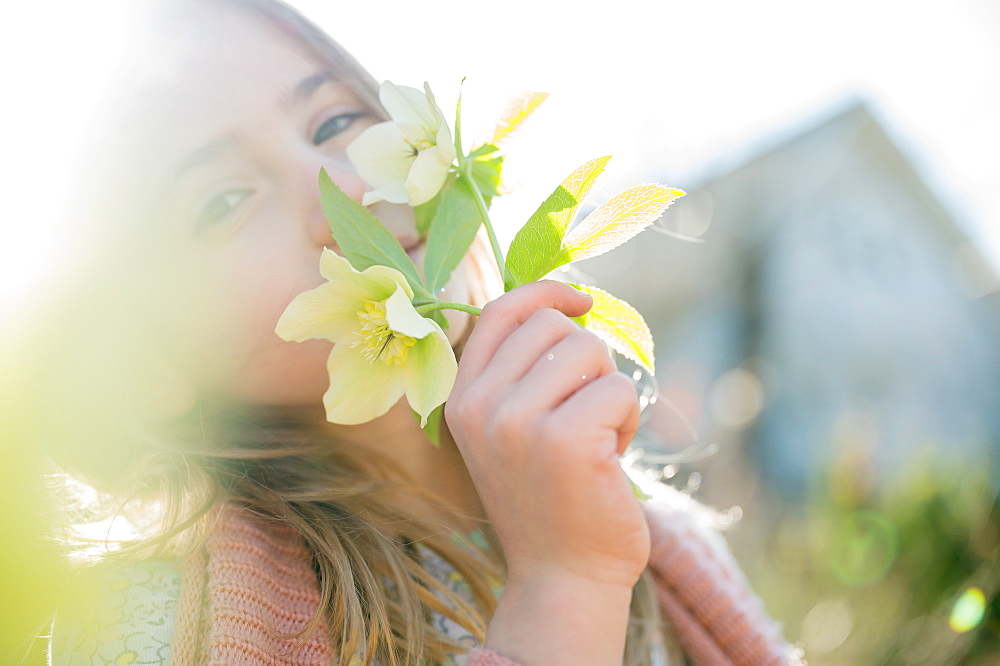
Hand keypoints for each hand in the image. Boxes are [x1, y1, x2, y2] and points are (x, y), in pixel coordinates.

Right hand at [446, 281, 648, 662]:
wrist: (563, 579)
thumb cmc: (551, 498)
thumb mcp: (513, 429)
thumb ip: (522, 372)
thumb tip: (569, 304)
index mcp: (462, 398)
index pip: (502, 311)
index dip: (548, 294)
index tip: (583, 303)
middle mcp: (480, 406)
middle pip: (554, 326)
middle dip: (587, 362)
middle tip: (586, 415)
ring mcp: (518, 423)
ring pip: (590, 351)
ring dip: (608, 391)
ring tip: (597, 440)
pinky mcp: (566, 441)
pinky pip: (620, 390)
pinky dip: (628, 420)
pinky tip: (611, 460)